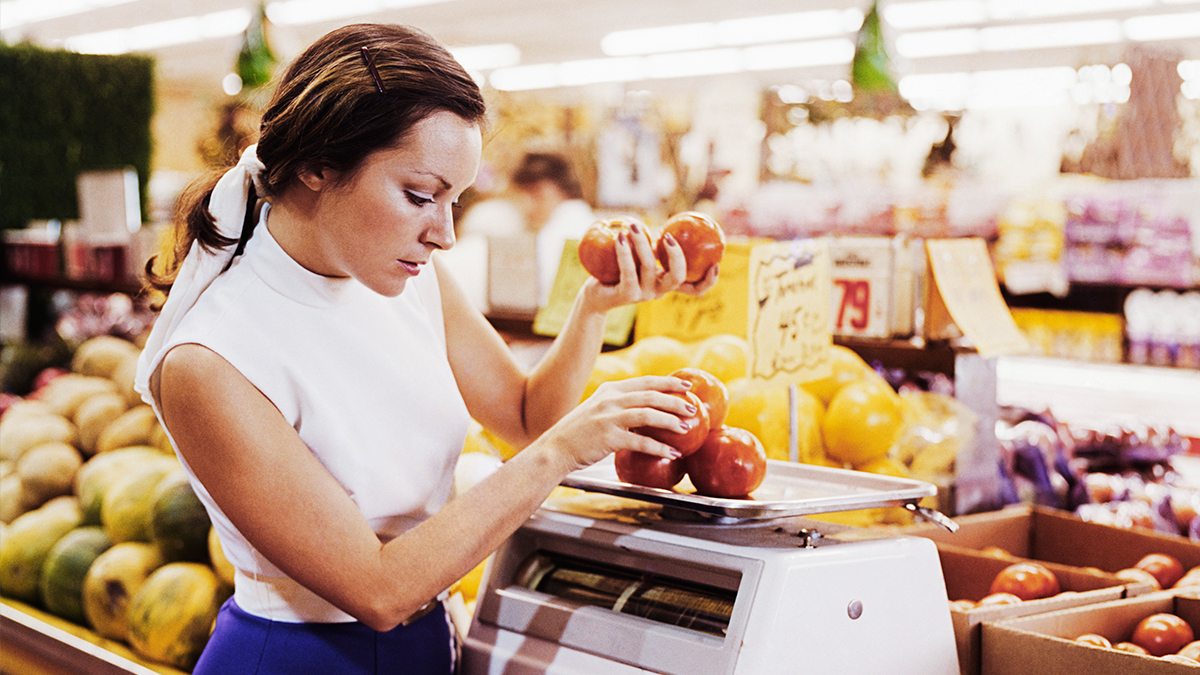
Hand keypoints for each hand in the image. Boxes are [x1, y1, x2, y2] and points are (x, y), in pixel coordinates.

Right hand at [534, 375, 696, 473]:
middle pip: (651, 395)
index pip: (645, 382)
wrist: (555, 448)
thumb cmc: (578, 433)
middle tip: (693, 407)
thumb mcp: (597, 410)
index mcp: (609, 390)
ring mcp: (608, 417)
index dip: (668, 382)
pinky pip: (641, 441)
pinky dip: (659, 447)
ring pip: (649, 414)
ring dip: (671, 421)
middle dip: (676, 400)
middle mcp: (610, 399)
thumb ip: (618, 406)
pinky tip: (672, 452)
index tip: (686, 385)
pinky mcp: (608, 437)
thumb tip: (647, 410)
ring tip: (686, 428)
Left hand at [583, 226, 718, 312]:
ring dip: (641, 243)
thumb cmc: (619, 270)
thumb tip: (669, 219)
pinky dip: (624, 252)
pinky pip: (628, 271)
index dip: (709, 281)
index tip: (716, 263)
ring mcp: (643, 296)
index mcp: (667, 284)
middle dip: (677, 257)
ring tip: (632, 226)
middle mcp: (658, 291)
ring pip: (648, 268)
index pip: (695, 289)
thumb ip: (654, 245)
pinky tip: (619, 237)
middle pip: (677, 278)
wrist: (595, 294)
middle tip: (668, 236)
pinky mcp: (626, 295)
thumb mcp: (639, 257)